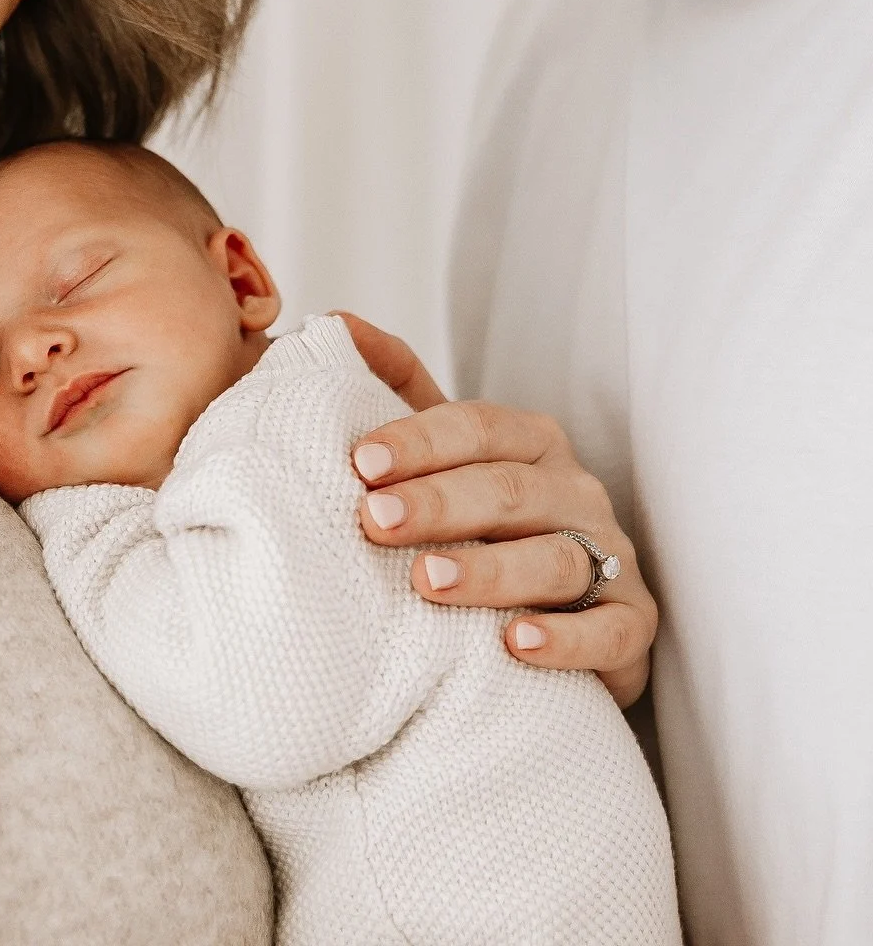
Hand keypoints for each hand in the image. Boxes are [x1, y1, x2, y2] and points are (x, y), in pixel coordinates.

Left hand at [336, 313, 656, 707]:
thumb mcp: (441, 452)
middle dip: (438, 503)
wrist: (552, 616)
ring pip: (555, 558)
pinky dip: (566, 639)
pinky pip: (609, 631)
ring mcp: (610, 557)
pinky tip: (516, 644)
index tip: (360, 462)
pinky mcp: (632, 626)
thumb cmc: (482, 525)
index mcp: (530, 442)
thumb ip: (393, 384)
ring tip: (427, 582)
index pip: (478, 427)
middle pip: (509, 489)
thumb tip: (335, 323)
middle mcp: (575, 491)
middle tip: (374, 521)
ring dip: (489, 570)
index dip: (420, 440)